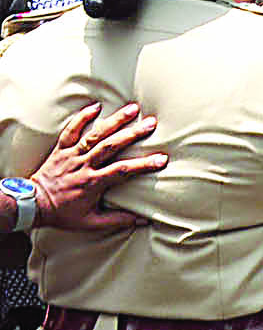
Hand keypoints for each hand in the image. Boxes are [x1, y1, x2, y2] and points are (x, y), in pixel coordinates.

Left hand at [29, 102, 163, 232]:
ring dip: (114, 121)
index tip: (162, 159)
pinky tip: (96, 106)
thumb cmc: (62, 214)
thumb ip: (117, 220)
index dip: (143, 165)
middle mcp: (83, 166)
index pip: (122, 171)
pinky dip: (82, 117)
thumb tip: (143, 221)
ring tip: (132, 108)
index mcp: (93, 183)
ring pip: (95, 135)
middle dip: (132, 133)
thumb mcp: (90, 223)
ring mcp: (71, 155)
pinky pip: (71, 131)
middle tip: (151, 123)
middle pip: (111, 146)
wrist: (32, 205)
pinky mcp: (61, 150)